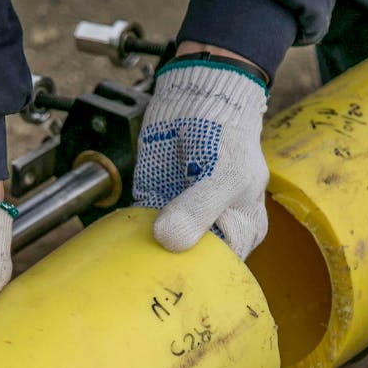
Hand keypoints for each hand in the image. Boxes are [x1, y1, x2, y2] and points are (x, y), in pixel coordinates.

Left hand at [132, 43, 269, 259]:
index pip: (222, 268)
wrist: (196, 95)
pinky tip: (124, 236)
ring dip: (147, 254)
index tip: (179, 272)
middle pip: (191, 264)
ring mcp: (181, 218)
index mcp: (243, 228)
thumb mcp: (223, 173)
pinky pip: (140, 229)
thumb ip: (200, 208)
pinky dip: (131, 234)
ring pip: (163, 250)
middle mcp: (212, 229)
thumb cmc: (226, 134)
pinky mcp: (152, 205)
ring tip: (135, 255)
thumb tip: (170, 241)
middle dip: (171, 268)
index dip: (201, 272)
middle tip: (152, 267)